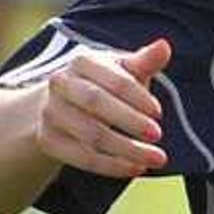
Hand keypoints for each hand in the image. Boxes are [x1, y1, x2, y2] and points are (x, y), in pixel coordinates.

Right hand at [33, 39, 170, 177]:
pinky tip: (136, 168)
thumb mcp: (124, 70)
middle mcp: (60, 84)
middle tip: (158, 135)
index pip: (111, 78)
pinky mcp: (48, 139)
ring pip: (90, 134)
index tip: (159, 113)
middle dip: (130, 120)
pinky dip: (112, 166)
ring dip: (127, 149)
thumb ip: (144, 62)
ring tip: (157, 158)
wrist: (61, 106)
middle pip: (95, 103)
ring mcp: (51, 112)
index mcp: (81, 61)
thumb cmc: (104, 84)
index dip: (137, 97)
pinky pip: (82, 158)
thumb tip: (164, 46)